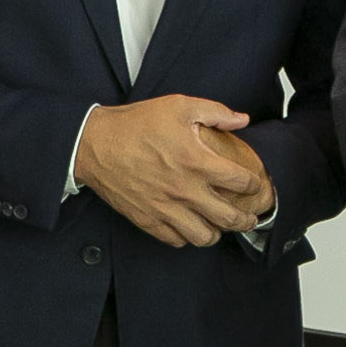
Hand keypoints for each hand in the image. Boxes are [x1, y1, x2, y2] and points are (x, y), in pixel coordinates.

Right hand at [74, 96, 269, 246]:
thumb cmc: (135, 123)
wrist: (92, 143)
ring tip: (218, 224)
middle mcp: (185, 190)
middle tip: (249, 217)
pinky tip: (190, 225)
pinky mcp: (146, 219)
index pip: (241, 182)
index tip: (252, 183)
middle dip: (246, 220)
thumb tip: (242, 119)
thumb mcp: (178, 106)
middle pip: (229, 218)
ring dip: (217, 232)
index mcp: (197, 162)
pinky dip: (187, 237)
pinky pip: (176, 240)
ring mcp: (165, 208)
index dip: (253, 184)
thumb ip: (216, 112)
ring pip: (204, 237)